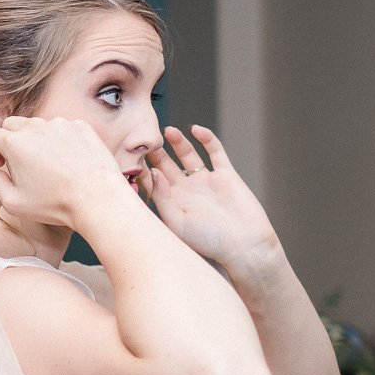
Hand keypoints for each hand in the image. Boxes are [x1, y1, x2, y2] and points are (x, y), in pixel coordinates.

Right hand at [0, 116, 131, 229]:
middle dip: (9, 141)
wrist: (97, 199)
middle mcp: (36, 127)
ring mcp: (60, 124)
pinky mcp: (80, 126)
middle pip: (11, 124)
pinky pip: (62, 128)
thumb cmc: (55, 204)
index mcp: (15, 143)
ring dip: (36, 140)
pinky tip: (68, 162)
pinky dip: (60, 140)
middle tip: (19, 163)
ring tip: (48, 166)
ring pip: (38, 125)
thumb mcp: (14, 204)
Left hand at [146, 126, 281, 276]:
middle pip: (166, 165)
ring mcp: (206, 181)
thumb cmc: (209, 241)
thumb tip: (153, 171)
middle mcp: (187, 191)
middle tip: (145, 136)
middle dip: (156, 152)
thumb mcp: (177, 222)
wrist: (245, 244)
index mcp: (172, 203)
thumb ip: (163, 197)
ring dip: (178, 142)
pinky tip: (195, 130)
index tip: (129, 154)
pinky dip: (207, 139)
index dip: (142, 168)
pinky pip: (215, 152)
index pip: (152, 181)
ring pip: (188, 155)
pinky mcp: (226, 175)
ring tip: (167, 130)